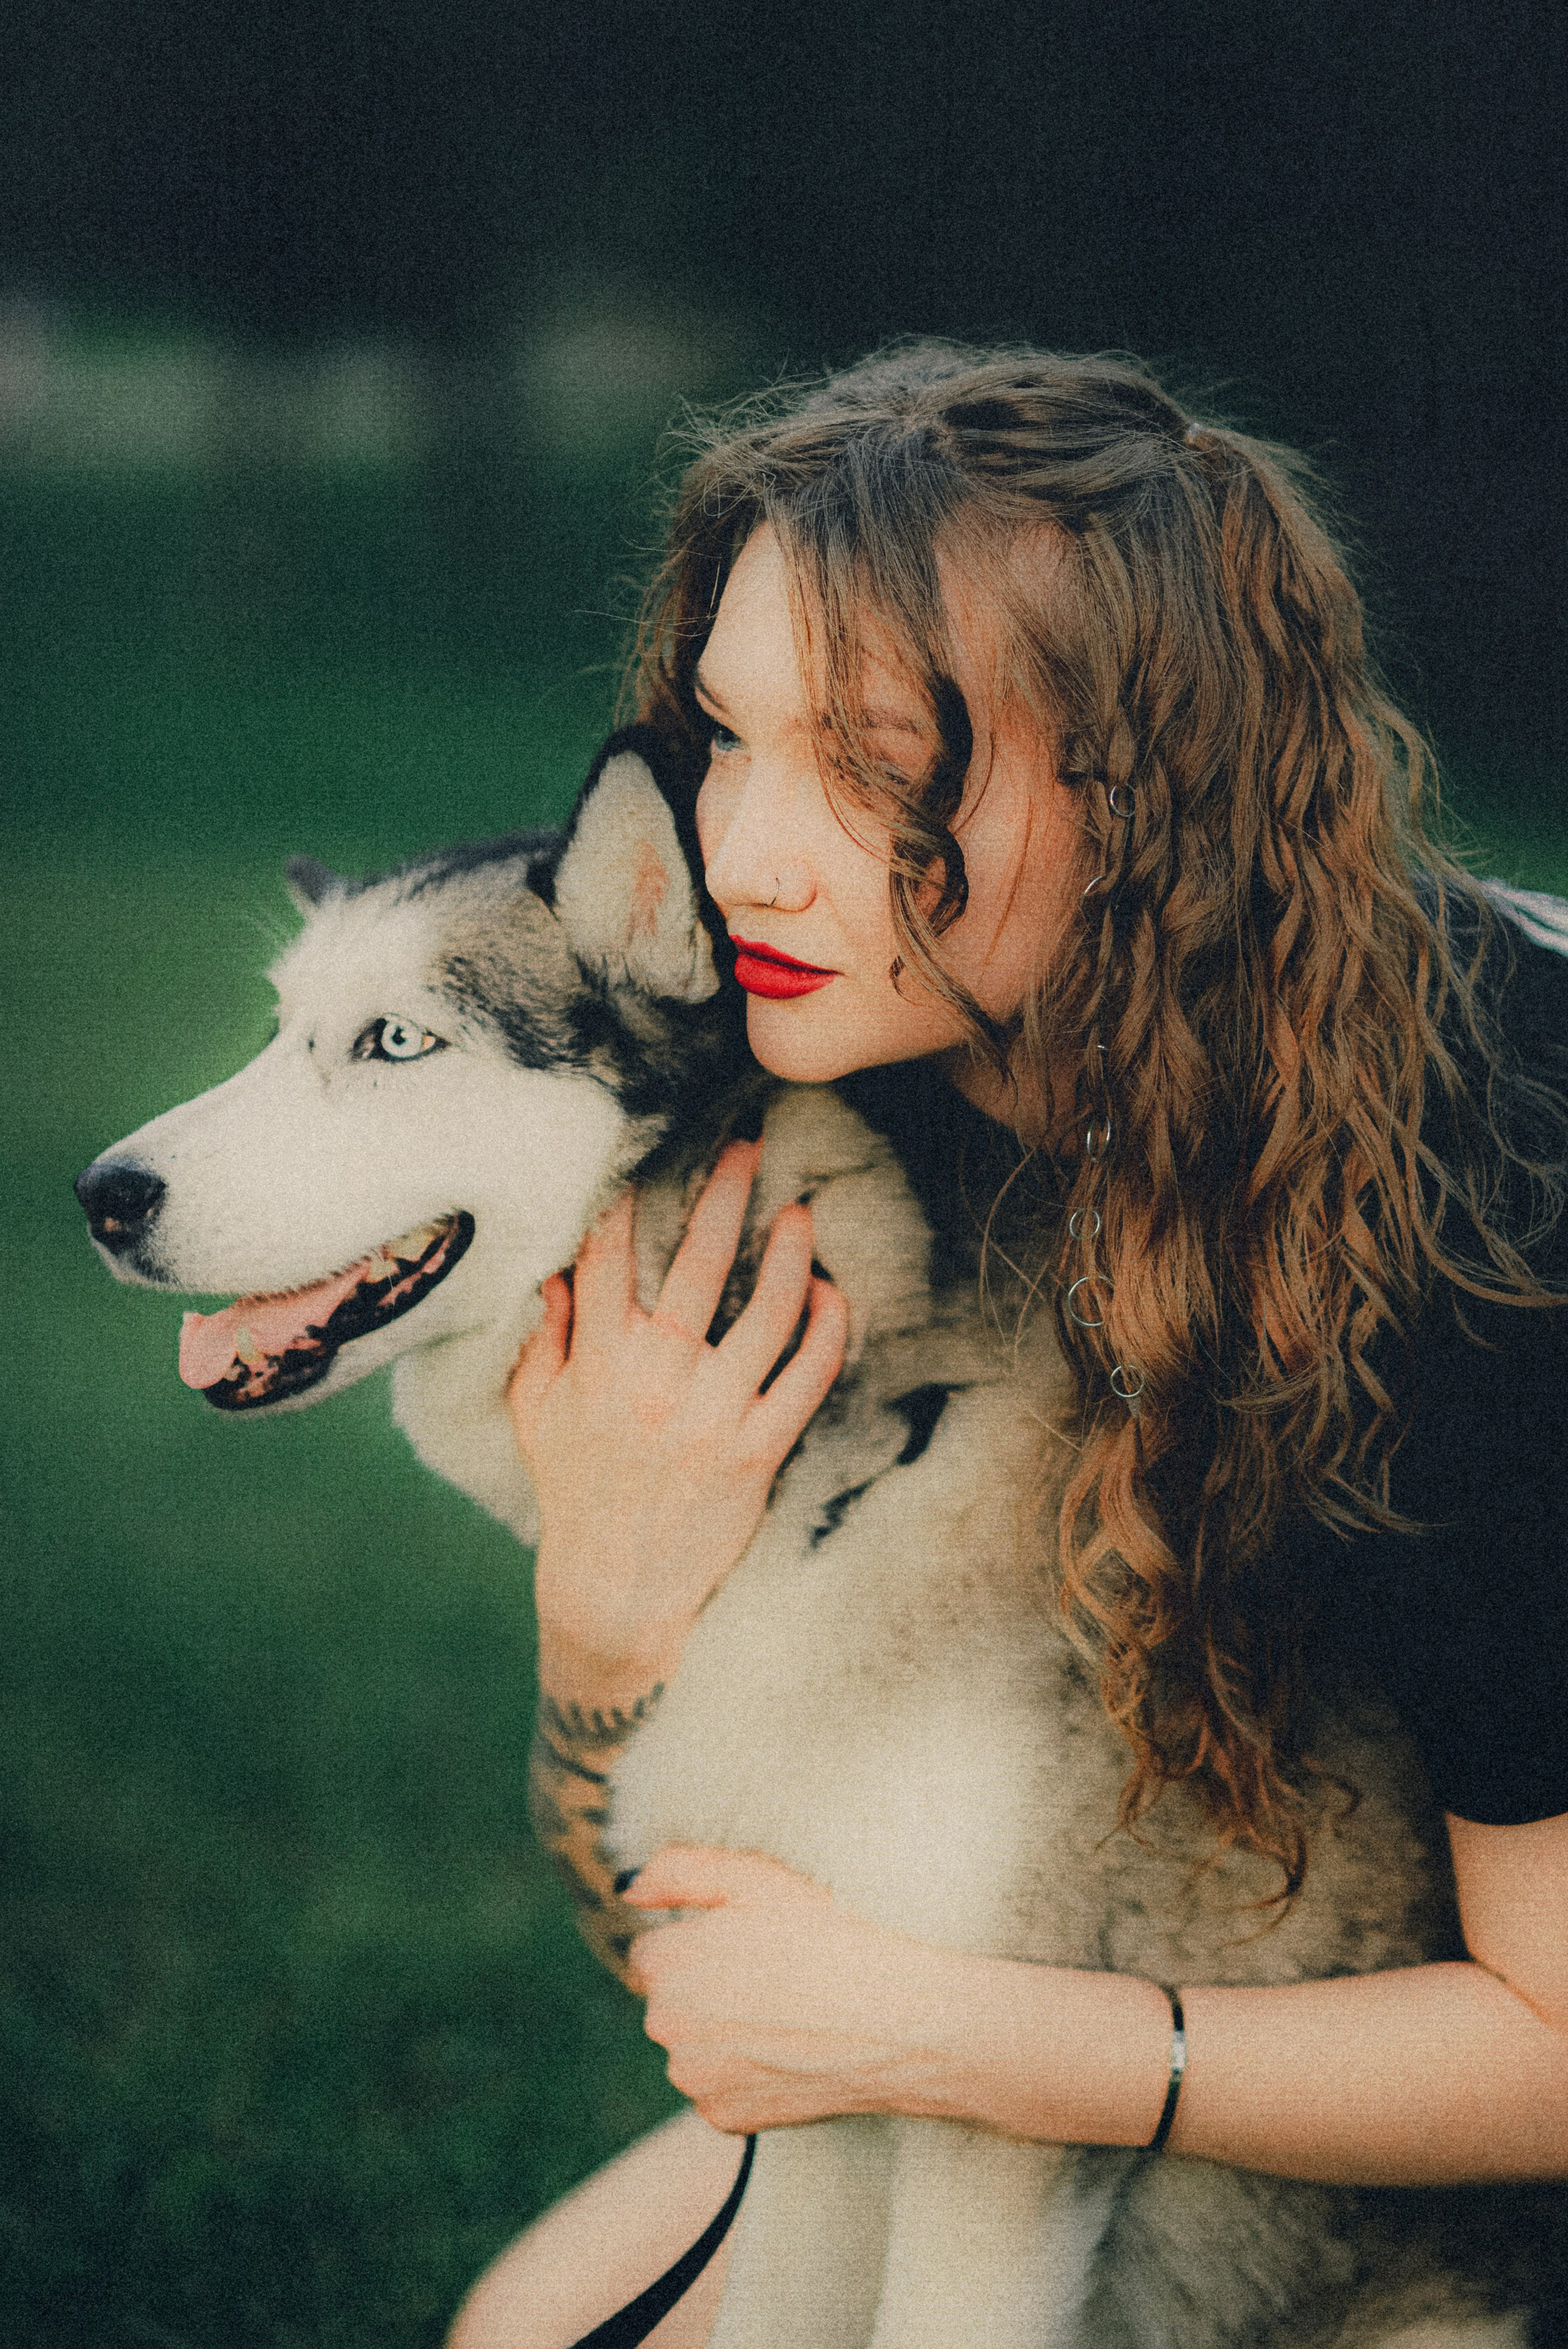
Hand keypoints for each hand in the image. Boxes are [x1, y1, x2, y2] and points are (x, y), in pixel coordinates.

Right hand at [509, 1143, 848, 1677]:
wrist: (616, 1592)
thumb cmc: (576, 1495)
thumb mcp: (536, 1415)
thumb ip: (544, 1339)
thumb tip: (551, 1269)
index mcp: (598, 1361)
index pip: (610, 1256)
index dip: (632, 1195)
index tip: (655, 1142)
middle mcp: (656, 1379)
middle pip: (699, 1262)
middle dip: (725, 1193)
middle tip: (749, 1144)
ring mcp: (711, 1414)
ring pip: (765, 1313)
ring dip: (789, 1255)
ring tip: (802, 1213)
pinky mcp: (757, 1452)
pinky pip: (806, 1379)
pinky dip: (827, 1332)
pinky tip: (834, 1294)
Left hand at [623, 1846, 968, 2133]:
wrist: (900, 2022)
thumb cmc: (831, 1938)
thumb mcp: (757, 1879)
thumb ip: (679, 1871)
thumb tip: (626, 1889)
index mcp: (667, 1965)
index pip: (655, 1951)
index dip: (703, 1943)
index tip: (750, 1944)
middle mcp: (666, 2029)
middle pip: (671, 2001)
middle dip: (706, 1988)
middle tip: (775, 1976)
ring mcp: (694, 2081)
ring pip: (694, 2047)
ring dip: (723, 2034)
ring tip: (788, 2014)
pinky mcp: (724, 2121)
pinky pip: (719, 2089)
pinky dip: (745, 2075)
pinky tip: (789, 2052)